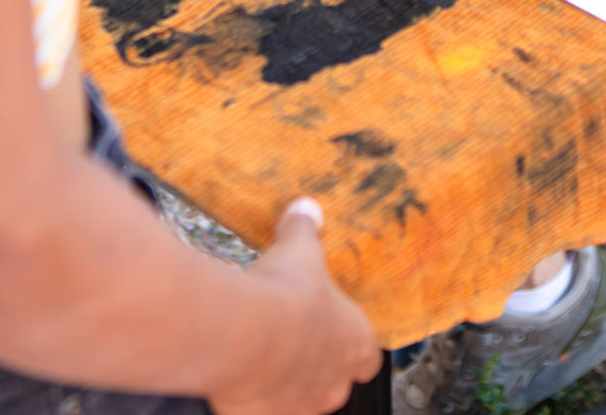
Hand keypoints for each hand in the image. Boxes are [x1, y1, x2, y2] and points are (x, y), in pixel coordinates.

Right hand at [210, 199, 381, 414]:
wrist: (245, 333)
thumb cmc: (285, 296)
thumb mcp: (301, 250)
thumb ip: (305, 231)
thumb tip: (307, 209)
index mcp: (357, 342)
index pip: (367, 354)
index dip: (347, 339)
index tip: (327, 323)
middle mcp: (336, 381)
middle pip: (334, 379)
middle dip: (313, 359)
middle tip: (288, 334)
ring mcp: (302, 404)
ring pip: (300, 397)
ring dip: (284, 378)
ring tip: (259, 350)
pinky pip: (263, 408)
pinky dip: (252, 394)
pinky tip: (237, 368)